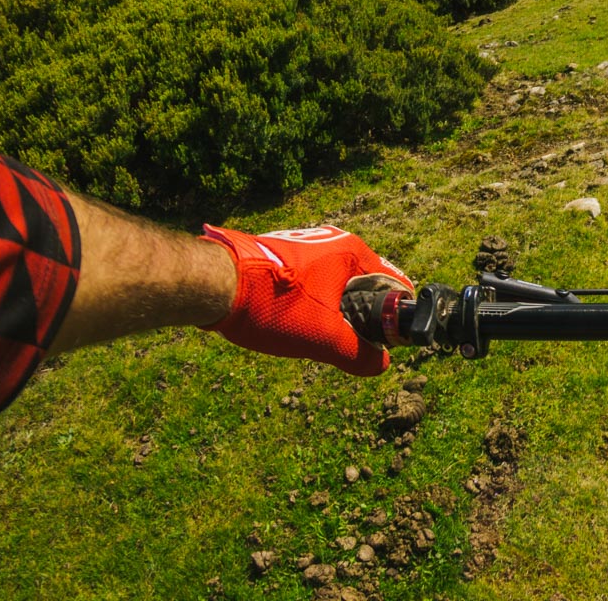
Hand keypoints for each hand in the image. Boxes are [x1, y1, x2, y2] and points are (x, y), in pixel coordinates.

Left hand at [201, 225, 412, 376]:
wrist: (213, 284)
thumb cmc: (272, 305)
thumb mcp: (323, 338)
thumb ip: (358, 354)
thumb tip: (379, 364)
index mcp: (352, 253)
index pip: (394, 283)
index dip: (394, 315)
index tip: (387, 340)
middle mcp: (333, 242)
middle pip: (364, 285)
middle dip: (361, 315)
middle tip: (349, 343)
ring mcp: (306, 246)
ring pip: (336, 285)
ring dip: (334, 311)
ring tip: (317, 335)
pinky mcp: (283, 255)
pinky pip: (312, 282)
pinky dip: (312, 303)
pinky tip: (293, 321)